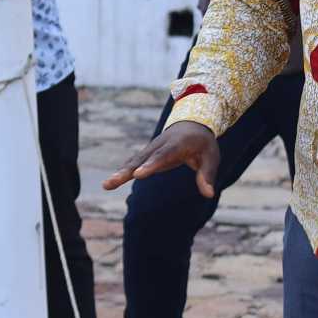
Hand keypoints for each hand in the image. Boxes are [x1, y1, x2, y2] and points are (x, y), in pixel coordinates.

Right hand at [104, 121, 221, 197]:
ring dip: (120, 173)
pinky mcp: (146, 154)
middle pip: (141, 159)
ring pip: (134, 161)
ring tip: (106, 185)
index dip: (150, 165)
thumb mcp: (211, 157)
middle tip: (113, 181)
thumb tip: (209, 194)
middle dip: (127, 171)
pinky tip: (111, 182)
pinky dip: (122, 172)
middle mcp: (159, 144)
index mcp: (177, 144)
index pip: (163, 155)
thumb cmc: (202, 142)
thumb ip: (207, 175)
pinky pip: (133, 163)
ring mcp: (151, 149)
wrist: (191, 122)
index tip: (137, 175)